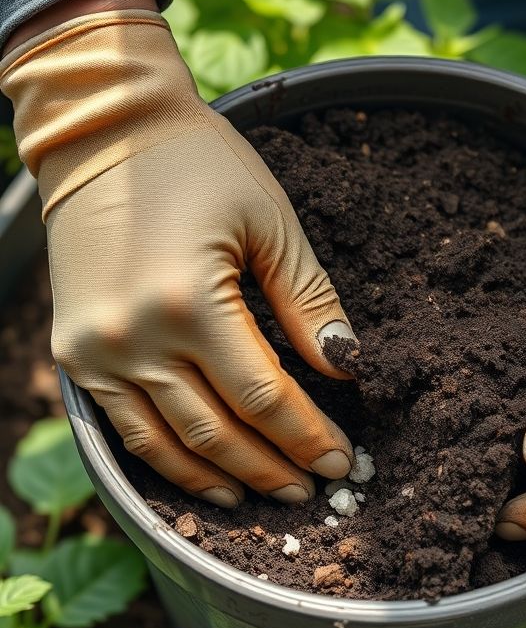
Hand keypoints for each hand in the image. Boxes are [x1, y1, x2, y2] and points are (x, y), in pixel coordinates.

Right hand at [0, 7, 356, 507]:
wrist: (104, 132)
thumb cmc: (199, 166)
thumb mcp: (270, 224)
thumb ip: (309, 304)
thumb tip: (347, 367)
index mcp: (190, 300)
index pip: (264, 397)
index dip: (307, 436)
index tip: (342, 460)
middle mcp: (134, 337)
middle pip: (220, 432)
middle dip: (276, 466)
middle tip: (317, 486)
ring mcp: (95, 351)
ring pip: (171, 445)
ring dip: (226, 479)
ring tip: (270, 496)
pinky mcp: (75, 353)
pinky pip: (126, 430)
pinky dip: (170, 463)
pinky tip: (207, 480)